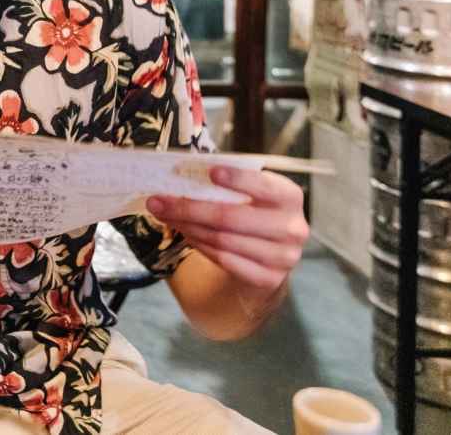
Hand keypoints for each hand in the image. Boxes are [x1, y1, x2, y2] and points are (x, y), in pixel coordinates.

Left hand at [147, 166, 308, 292]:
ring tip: (165, 216)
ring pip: (222, 240)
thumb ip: (226, 185)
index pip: (264, 186)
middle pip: (231, 217)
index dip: (238, 179)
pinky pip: (224, 259)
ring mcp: (283, 257)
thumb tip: (180, 177)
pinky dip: (199, 245)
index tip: (210, 172)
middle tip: (157, 201)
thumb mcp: (249, 195)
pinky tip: (185, 234)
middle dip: (189, 209)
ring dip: (187, 227)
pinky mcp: (269, 278)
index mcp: (290, 198)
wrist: (268, 258)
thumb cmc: (252, 214)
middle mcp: (293, 228)